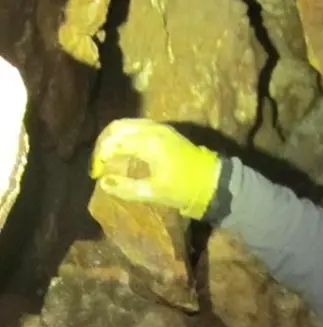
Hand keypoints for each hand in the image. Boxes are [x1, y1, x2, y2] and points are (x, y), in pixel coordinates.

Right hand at [90, 118, 220, 219]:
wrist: (212, 180)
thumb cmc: (183, 188)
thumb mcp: (154, 192)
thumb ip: (126, 188)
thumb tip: (103, 182)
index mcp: (149, 143)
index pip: (114, 143)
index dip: (100, 157)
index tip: (96, 173)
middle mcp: (153, 129)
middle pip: (117, 127)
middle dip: (104, 143)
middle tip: (99, 162)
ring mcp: (160, 127)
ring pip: (127, 124)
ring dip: (114, 137)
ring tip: (107, 156)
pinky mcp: (165, 130)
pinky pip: (137, 125)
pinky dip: (125, 134)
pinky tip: (123, 149)